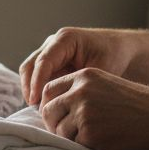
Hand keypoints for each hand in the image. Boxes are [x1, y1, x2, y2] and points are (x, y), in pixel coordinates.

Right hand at [19, 27, 133, 105]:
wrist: (119, 50)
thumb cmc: (113, 56)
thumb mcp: (102, 69)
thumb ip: (82, 84)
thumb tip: (61, 102)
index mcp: (66, 39)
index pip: (43, 61)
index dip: (37, 82)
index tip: (36, 101)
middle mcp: (53, 43)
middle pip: (30, 65)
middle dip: (29, 88)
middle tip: (37, 109)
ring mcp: (49, 52)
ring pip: (29, 72)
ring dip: (30, 90)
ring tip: (40, 110)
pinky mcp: (50, 64)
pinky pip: (36, 77)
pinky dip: (37, 91)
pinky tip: (45, 106)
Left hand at [39, 67, 148, 149]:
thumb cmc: (136, 104)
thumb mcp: (106, 85)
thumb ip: (81, 91)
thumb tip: (54, 108)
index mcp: (83, 76)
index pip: (50, 89)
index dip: (49, 105)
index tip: (55, 116)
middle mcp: (79, 91)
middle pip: (48, 110)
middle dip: (54, 123)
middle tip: (68, 132)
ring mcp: (83, 112)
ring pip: (59, 129)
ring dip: (70, 136)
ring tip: (92, 135)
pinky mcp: (89, 133)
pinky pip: (73, 143)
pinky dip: (83, 146)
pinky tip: (101, 141)